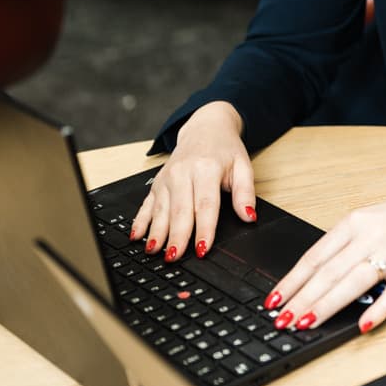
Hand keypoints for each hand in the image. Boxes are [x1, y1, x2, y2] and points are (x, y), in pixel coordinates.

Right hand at [132, 101, 253, 262]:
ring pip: (161, 210)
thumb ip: (246, 193)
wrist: (206, 128)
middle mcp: (183, 173)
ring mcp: (167, 178)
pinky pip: (146, 204)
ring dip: (157, 232)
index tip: (202, 249)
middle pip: (180, 210)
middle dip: (177, 236)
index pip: (206, 205)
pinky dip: (140, 221)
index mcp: (207, 169)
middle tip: (174, 257)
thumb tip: (249, 216)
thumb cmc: (225, 150)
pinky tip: (136, 236)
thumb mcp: (243, 166)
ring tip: (154, 251)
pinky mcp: (157, 182)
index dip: (204, 229)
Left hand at [266, 182, 385, 334]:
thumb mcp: (367, 220)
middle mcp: (370, 236)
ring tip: (306, 322)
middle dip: (302, 299)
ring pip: (352, 283)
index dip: (292, 280)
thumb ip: (342, 246)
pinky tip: (362, 324)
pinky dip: (377, 310)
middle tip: (283, 319)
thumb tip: (311, 279)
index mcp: (354, 223)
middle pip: (329, 272)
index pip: (315, 256)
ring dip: (326, 305)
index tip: (274, 299)